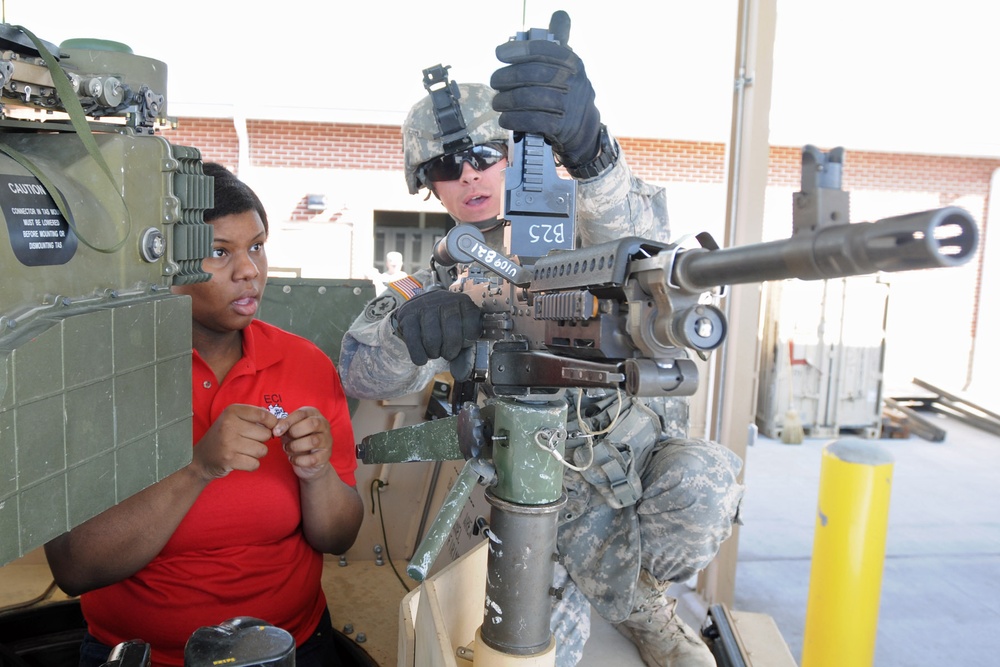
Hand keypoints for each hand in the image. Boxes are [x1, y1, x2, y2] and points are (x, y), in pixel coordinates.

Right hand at [192, 404, 277, 479]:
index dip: (272, 424)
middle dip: (261, 441)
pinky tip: (241, 460)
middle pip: (266, 435)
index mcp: (232, 411)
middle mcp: (229, 425)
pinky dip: (252, 464)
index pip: (264, 415)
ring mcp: (229, 443)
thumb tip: (280, 422)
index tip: (268, 428)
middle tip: (248, 442)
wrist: (201, 459)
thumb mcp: (234, 419)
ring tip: (244, 451)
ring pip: (262, 450)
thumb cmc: (224, 437)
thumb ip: (255, 416)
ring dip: (257, 453)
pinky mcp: (229, 460)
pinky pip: (255, 464)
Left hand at [274, 407, 332, 480]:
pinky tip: (293, 459)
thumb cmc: (297, 439)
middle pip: (312, 424)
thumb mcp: (289, 429)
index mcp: (314, 414)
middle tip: (285, 440)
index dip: (287, 422)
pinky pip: (312, 459)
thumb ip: (283, 425)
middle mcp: (324, 425)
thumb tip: (276, 428)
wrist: (308, 460)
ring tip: (288, 449)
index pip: (302, 413)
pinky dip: (298, 460)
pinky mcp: (326, 456)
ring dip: (295, 446)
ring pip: (313, 441)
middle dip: (294, 432)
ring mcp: (327, 440)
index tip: (276, 431)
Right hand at [394, 289, 481, 365]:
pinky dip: (419, 355)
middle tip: (446, 353)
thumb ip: (465, 355)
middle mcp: (445, 299)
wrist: (417, 313)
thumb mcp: (459, 336)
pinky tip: (421, 359)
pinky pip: (414, 340)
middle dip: (450, 351)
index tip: (462, 344)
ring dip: (434, 353)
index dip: (467, 343)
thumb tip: (462, 375)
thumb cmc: (443, 326)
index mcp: (463, 302)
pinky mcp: (407, 314)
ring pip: (432, 339)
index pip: (472, 329)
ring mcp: (424, 305)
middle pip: (452, 335)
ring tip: (434, 352)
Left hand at [491, 10, 601, 167]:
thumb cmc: (567, 93)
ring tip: (497, 102)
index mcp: (572, 63)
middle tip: (494, 82)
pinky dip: (513, 120)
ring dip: (506, 101)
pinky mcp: (561, 127)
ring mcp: (568, 106)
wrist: (584, 129)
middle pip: (531, 75)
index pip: (542, 51)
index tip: (500, 53)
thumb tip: (559, 15)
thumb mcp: (568, 67)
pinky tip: (505, 118)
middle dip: (506, 77)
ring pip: (528, 99)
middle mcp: (573, 82)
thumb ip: (558, 44)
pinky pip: (531, 121)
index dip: (518, 50)